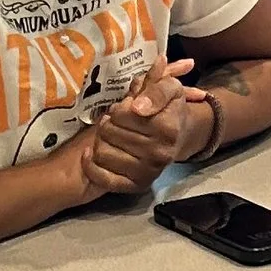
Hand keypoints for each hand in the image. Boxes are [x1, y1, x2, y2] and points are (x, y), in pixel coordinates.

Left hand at [83, 62, 196, 194]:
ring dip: (100, 140)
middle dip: (109, 122)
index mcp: (168, 127)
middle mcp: (160, 153)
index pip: (123, 114)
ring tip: (110, 136)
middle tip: (117, 121)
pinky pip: (103, 178)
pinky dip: (91, 165)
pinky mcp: (135, 186)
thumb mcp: (169, 88)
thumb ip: (156, 83)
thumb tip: (141, 97)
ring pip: (102, 152)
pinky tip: (91, 153)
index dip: (120, 107)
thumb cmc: (168, 110)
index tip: (127, 107)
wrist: (180, 137)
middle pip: (109, 132)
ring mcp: (148, 172)